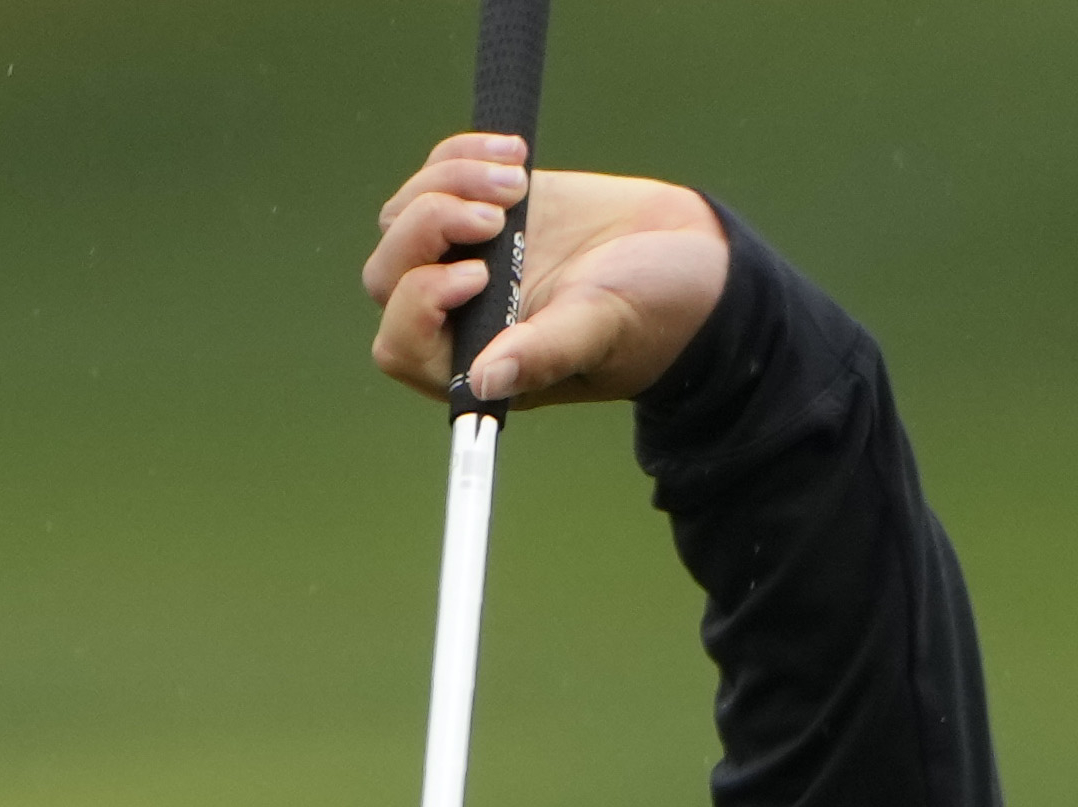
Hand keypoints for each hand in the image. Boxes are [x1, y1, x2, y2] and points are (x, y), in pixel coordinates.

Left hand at [365, 135, 729, 406]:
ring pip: (403, 217)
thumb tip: (484, 382)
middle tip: (496, 215)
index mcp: (470, 364)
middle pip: (387, 273)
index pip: (400, 341)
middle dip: (428, 230)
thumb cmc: (650, 312)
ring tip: (515, 178)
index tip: (478, 274)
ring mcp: (463, 256)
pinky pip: (437, 175)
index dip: (420, 302)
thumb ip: (541, 352)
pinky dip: (462, 154)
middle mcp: (454, 315)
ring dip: (449, 184)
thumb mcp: (600, 329)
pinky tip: (516, 153)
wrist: (689, 257)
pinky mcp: (483, 206)